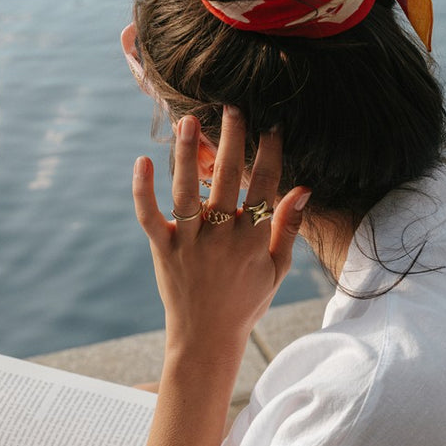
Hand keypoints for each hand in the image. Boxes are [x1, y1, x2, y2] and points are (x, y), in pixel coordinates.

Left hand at [133, 106, 309, 360]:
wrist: (206, 339)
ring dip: (189, 155)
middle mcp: (222, 239)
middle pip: (229, 180)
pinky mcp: (163, 250)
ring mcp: (190, 244)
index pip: (265, 187)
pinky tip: (142, 161)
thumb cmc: (246, 302)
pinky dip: (143, 190)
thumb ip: (288, 228)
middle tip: (233, 106)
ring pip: (188, 193)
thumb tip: (304, 188)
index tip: (272, 124)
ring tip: (189, 122)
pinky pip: (150, 217)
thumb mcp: (276, 270)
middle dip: (233, 140)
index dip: (270, 153)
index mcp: (254, 241)